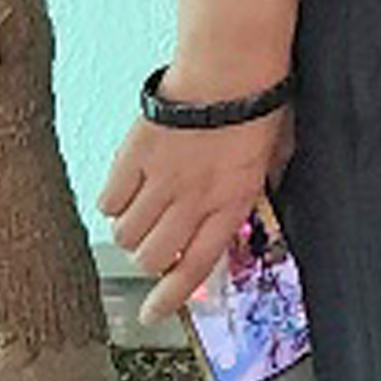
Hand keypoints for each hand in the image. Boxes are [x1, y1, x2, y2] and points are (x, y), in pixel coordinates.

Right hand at [96, 83, 290, 318]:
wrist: (228, 66)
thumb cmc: (257, 106)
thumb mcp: (271, 157)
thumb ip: (253, 191)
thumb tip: (239, 213)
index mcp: (231, 204)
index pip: (197, 267)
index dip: (171, 297)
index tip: (152, 313)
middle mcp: (193, 201)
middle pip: (154, 256)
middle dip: (152, 259)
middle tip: (157, 241)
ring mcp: (160, 181)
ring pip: (127, 234)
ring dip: (131, 231)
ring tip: (143, 211)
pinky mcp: (133, 158)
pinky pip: (108, 200)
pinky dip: (112, 202)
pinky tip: (126, 189)